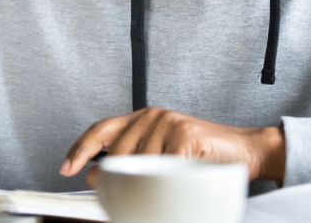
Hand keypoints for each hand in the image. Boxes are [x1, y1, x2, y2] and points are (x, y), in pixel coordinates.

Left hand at [59, 107, 284, 185]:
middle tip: (126, 195)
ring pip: (140, 166)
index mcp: (143, 118)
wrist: (244, 150)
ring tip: (168, 186)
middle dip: (119, 179)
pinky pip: (164, 169)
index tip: (66, 167)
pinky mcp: (184, 135)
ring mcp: (168, 123)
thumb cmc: (202, 155)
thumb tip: (98, 176)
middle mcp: (152, 116)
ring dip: (152, 184)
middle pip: (117, 154)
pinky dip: (170, 183)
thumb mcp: (162, 156)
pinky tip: (181, 181)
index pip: (101, 130)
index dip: (80, 149)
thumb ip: (133, 160)